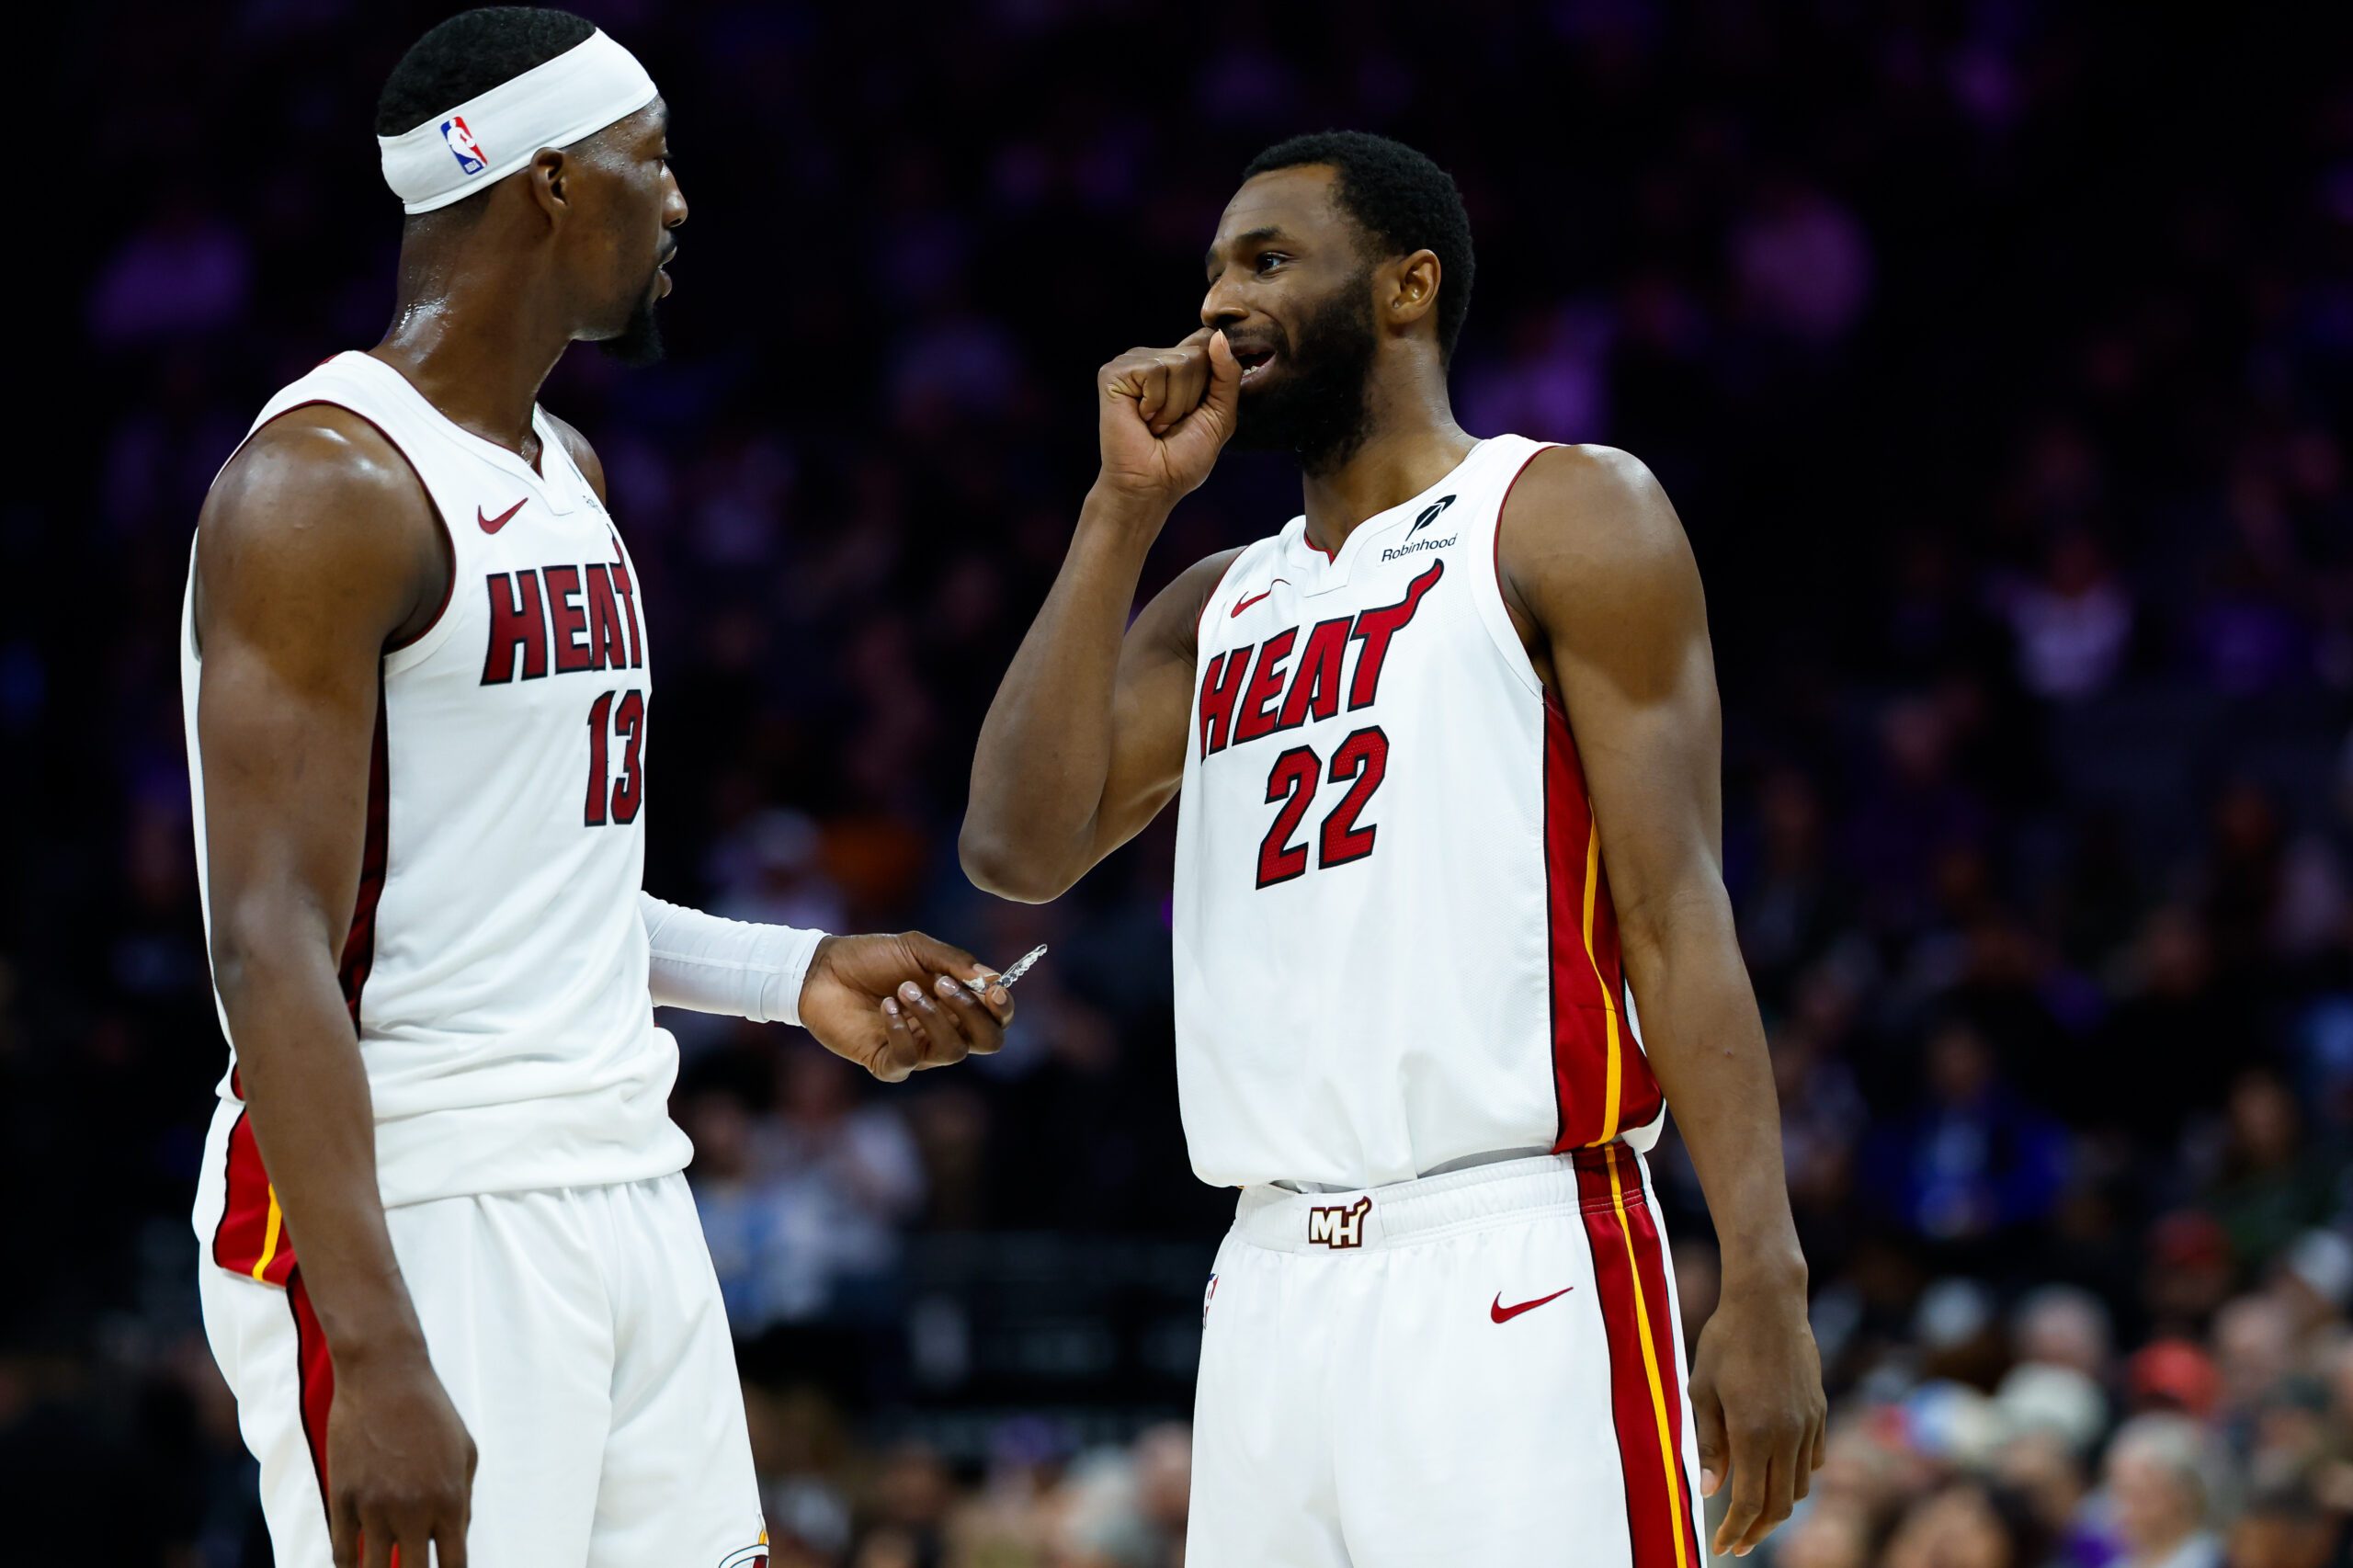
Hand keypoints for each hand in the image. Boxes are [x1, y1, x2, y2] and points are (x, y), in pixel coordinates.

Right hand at [327, 1347, 475, 1567]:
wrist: (385, 1376)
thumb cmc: (432, 1413)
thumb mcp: (465, 1452)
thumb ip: (462, 1500)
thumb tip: (454, 1540)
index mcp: (450, 1499)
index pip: (454, 1565)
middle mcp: (414, 1509)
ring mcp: (375, 1506)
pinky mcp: (343, 1497)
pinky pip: (342, 1552)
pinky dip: (348, 1566)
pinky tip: (354, 1566)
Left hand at [798, 932, 1014, 1081]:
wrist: (821, 970)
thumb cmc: (871, 956)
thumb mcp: (916, 947)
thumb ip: (954, 961)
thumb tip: (993, 978)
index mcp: (957, 1003)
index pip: (996, 1018)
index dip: (1003, 1009)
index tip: (993, 990)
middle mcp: (943, 1030)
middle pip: (986, 1042)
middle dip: (973, 1014)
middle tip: (943, 985)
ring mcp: (917, 1049)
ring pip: (951, 1051)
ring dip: (932, 1017)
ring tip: (904, 989)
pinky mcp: (887, 1062)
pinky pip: (908, 1060)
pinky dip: (900, 1030)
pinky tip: (886, 1006)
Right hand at [1095, 328, 1241, 508]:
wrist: (1152, 485)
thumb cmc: (1183, 458)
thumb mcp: (1220, 414)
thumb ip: (1227, 375)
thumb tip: (1218, 334)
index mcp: (1178, 366)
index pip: (1208, 341)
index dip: (1216, 369)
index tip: (1203, 406)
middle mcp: (1155, 358)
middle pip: (1199, 352)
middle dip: (1195, 397)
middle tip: (1172, 423)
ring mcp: (1133, 363)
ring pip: (1180, 362)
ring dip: (1175, 405)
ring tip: (1156, 424)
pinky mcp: (1114, 372)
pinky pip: (1155, 370)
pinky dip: (1155, 403)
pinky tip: (1140, 418)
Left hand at [1689, 1281, 1826, 1557]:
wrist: (1769, 1303)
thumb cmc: (1725, 1341)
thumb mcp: (1703, 1391)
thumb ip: (1709, 1443)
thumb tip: (1710, 1491)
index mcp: (1753, 1433)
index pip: (1749, 1502)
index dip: (1735, 1531)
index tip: (1722, 1547)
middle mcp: (1788, 1434)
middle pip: (1779, 1505)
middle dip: (1757, 1531)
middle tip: (1737, 1543)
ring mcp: (1809, 1424)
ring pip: (1800, 1486)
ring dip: (1778, 1505)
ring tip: (1753, 1512)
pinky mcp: (1820, 1411)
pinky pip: (1813, 1460)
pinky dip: (1796, 1477)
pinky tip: (1777, 1473)